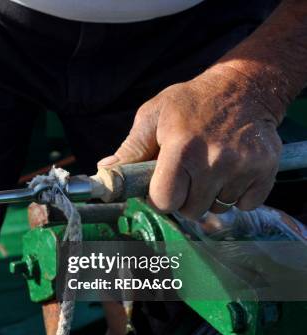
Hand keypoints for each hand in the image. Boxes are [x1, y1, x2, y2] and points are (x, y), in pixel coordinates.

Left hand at [98, 65, 281, 218]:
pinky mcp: (266, 169)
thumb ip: (131, 148)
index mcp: (181, 147)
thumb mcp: (153, 115)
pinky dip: (236, 195)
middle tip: (187, 174)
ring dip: (210, 196)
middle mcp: (214, 160)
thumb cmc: (191, 102)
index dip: (160, 197)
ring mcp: (243, 166)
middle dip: (184, 198)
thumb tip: (105, 171)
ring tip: (209, 168)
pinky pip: (245, 204)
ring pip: (217, 208)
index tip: (162, 185)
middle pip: (190, 210)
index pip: (165, 200)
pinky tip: (230, 171)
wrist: (244, 87)